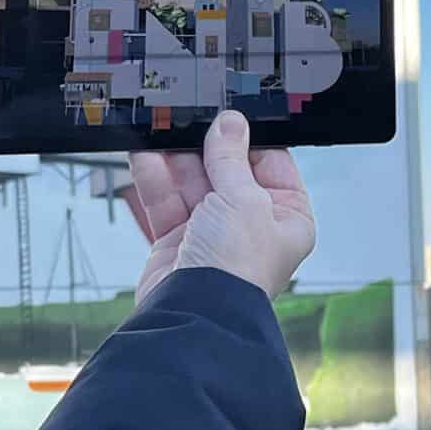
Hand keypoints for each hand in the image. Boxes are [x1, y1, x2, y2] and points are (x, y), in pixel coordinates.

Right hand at [123, 110, 317, 304]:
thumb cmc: (237, 267)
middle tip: (189, 118)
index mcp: (287, 217)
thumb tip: (230, 124)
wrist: (195, 312)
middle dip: (205, 147)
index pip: (270, 165)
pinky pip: (166, 202)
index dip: (248, 140)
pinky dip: (155, 179)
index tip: (228, 116)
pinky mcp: (178, 243)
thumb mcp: (243, 199)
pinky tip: (144, 154)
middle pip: (227, 171)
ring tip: (160, 129)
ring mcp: (213, 234)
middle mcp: (251, 226)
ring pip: (192, 184)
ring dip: (176, 159)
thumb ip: (231, 158)